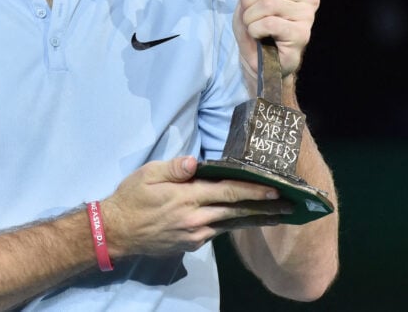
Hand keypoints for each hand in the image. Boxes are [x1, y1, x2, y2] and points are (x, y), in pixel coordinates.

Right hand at [100, 157, 291, 257]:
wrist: (117, 232)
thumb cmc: (131, 198)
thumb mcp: (147, 174)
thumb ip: (174, 168)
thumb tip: (196, 161)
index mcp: (187, 198)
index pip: (228, 193)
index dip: (253, 191)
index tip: (275, 189)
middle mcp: (196, 219)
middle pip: (237, 211)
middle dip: (265, 207)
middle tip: (289, 204)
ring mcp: (195, 235)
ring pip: (232, 224)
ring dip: (256, 219)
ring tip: (278, 215)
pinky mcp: (192, 245)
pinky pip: (218, 232)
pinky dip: (234, 224)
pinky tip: (245, 220)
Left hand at [234, 0, 319, 78]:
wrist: (260, 64)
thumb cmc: (258, 30)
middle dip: (249, 2)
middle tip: (250, 18)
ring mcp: (308, 17)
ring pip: (268, 3)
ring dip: (250, 18)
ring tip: (254, 29)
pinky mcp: (302, 35)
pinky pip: (270, 22)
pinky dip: (255, 29)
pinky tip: (260, 37)